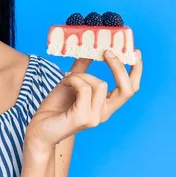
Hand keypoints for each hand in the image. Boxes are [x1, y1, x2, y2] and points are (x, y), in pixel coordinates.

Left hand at [25, 49, 142, 152]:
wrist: (39, 127)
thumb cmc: (56, 106)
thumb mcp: (72, 82)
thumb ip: (82, 68)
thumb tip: (90, 49)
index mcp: (105, 105)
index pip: (130, 89)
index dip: (136, 71)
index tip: (136, 52)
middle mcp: (104, 113)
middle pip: (127, 89)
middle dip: (119, 67)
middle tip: (107, 51)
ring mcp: (95, 117)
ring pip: (100, 84)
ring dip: (82, 75)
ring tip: (68, 78)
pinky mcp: (83, 118)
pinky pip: (84, 89)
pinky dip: (73, 80)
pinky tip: (65, 83)